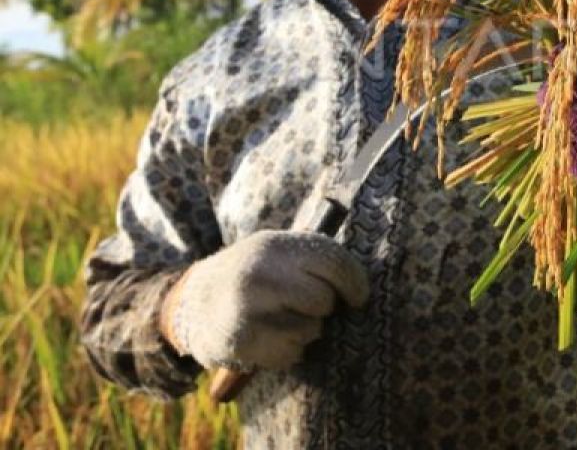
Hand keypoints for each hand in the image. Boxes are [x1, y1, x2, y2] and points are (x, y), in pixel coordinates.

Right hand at [159, 230, 369, 370]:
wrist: (191, 303)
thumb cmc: (251, 275)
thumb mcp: (276, 252)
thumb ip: (313, 260)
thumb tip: (361, 286)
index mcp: (274, 245)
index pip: (334, 262)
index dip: (355, 283)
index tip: (357, 298)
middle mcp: (260, 273)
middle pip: (324, 299)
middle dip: (322, 307)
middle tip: (302, 305)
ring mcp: (246, 309)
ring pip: (310, 330)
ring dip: (304, 331)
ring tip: (280, 320)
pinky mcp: (240, 342)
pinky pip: (291, 355)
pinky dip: (288, 352)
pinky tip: (267, 338)